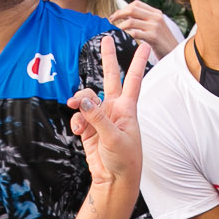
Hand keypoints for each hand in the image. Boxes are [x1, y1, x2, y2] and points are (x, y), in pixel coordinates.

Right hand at [67, 34, 148, 199]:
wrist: (114, 181)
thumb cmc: (124, 160)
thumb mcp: (113, 137)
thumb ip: (97, 117)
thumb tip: (82, 99)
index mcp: (127, 108)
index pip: (133, 80)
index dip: (137, 62)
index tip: (143, 44)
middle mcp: (114, 109)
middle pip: (110, 78)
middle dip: (107, 59)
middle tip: (105, 38)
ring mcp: (100, 117)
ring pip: (86, 99)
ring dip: (79, 104)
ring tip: (76, 113)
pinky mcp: (89, 128)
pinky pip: (78, 116)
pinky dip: (76, 121)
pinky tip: (78, 131)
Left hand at [110, 0, 181, 58]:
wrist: (177, 54)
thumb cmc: (163, 44)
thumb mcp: (156, 28)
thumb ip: (144, 21)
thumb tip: (126, 17)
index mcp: (156, 13)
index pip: (136, 4)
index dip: (123, 8)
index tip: (116, 15)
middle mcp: (156, 17)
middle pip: (132, 9)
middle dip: (119, 14)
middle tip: (111, 20)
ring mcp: (155, 26)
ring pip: (131, 21)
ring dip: (120, 26)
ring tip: (115, 30)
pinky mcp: (153, 37)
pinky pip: (134, 33)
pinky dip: (126, 34)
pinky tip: (122, 37)